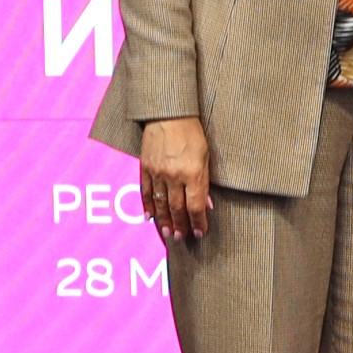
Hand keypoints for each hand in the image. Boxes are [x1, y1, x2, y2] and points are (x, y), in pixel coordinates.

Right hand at [139, 117, 212, 242]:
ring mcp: (157, 172)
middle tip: (182, 238)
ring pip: (160, 204)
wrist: (168, 114)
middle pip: (177, 208)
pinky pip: (146, 192)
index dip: (198, 222)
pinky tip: (149, 217)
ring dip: (164, 221)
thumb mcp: (206, 156)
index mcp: (192, 173)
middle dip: (181, 226)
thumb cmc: (192, 132)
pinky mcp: (145, 167)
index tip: (200, 232)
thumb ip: (205, 181)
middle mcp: (174, 176)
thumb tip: (206, 204)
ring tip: (169, 234)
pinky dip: (148, 206)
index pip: (195, 206)